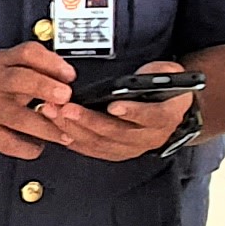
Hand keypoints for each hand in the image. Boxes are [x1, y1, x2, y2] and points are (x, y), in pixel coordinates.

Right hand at [0, 42, 77, 156]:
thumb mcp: (2, 63)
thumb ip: (31, 65)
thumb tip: (68, 74)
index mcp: (3, 63)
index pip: (26, 53)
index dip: (50, 62)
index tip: (70, 74)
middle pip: (20, 79)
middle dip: (45, 87)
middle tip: (66, 96)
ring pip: (19, 118)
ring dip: (45, 127)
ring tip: (65, 135)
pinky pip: (9, 143)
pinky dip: (27, 148)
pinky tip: (38, 146)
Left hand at [35, 67, 195, 162]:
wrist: (168, 109)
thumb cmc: (164, 89)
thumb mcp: (169, 73)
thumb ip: (159, 73)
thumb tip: (145, 75)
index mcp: (166, 117)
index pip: (151, 116)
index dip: (133, 112)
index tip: (113, 105)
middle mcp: (150, 137)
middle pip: (118, 133)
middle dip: (90, 120)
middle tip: (68, 108)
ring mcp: (133, 148)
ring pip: (102, 143)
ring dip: (75, 129)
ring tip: (55, 114)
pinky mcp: (118, 153)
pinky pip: (94, 150)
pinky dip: (76, 141)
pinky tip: (59, 129)